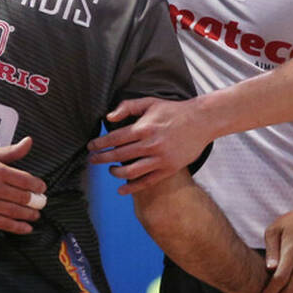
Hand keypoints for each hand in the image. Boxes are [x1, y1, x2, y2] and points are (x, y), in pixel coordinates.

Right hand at [0, 136, 47, 233]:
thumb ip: (10, 151)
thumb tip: (28, 142)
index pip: (25, 179)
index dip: (37, 185)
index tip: (42, 188)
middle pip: (22, 196)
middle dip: (36, 201)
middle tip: (42, 203)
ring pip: (15, 211)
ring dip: (30, 214)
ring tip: (36, 214)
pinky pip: (4, 223)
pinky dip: (18, 227)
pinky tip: (27, 227)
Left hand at [87, 97, 211, 194]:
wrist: (201, 121)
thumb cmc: (174, 111)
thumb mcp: (150, 102)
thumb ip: (128, 107)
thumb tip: (109, 118)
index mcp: (144, 128)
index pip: (115, 138)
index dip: (100, 143)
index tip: (91, 147)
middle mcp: (150, 144)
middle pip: (119, 155)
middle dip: (102, 158)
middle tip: (92, 160)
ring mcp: (160, 158)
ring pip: (130, 172)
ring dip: (115, 173)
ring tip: (110, 170)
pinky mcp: (169, 169)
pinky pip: (147, 181)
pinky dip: (132, 187)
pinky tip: (122, 189)